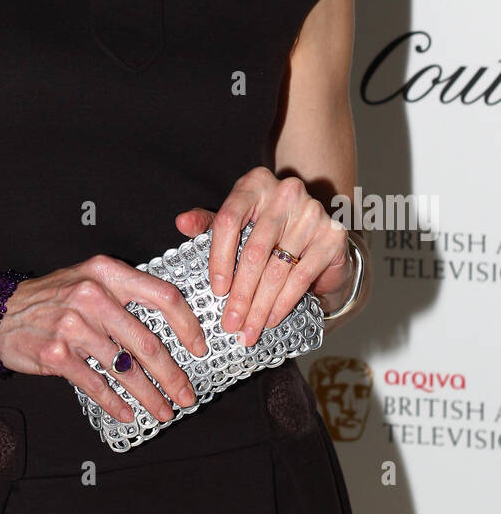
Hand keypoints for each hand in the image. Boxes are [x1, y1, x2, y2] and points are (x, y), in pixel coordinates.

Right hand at [0, 255, 208, 423]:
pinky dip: (116, 403)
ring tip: (164, 410)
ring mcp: (73, 326)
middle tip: (187, 394)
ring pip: (124, 368)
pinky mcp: (57, 354)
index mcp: (106, 272)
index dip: (187, 324)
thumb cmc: (51, 297)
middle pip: (147, 342)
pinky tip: (128, 413)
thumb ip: (124, 294)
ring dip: (149, 395)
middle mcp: (92, 296)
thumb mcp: (88, 279)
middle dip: (173, 374)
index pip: (162, 295)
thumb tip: (170, 326)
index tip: (198, 346)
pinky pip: (96, 384)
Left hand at [175, 167, 353, 346]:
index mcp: (255, 184)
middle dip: (240, 294)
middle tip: (229, 323)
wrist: (319, 235)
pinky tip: (271, 320)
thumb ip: (208, 223)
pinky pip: (301, 276)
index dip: (219, 258)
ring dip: (260, 306)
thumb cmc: (267, 229)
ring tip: (247, 330)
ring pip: (277, 269)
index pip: (228, 220)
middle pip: (254, 251)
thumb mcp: (236, 222)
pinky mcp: (332, 236)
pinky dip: (283, 303)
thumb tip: (181, 223)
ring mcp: (312, 213)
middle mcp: (285, 192)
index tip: (216, 290)